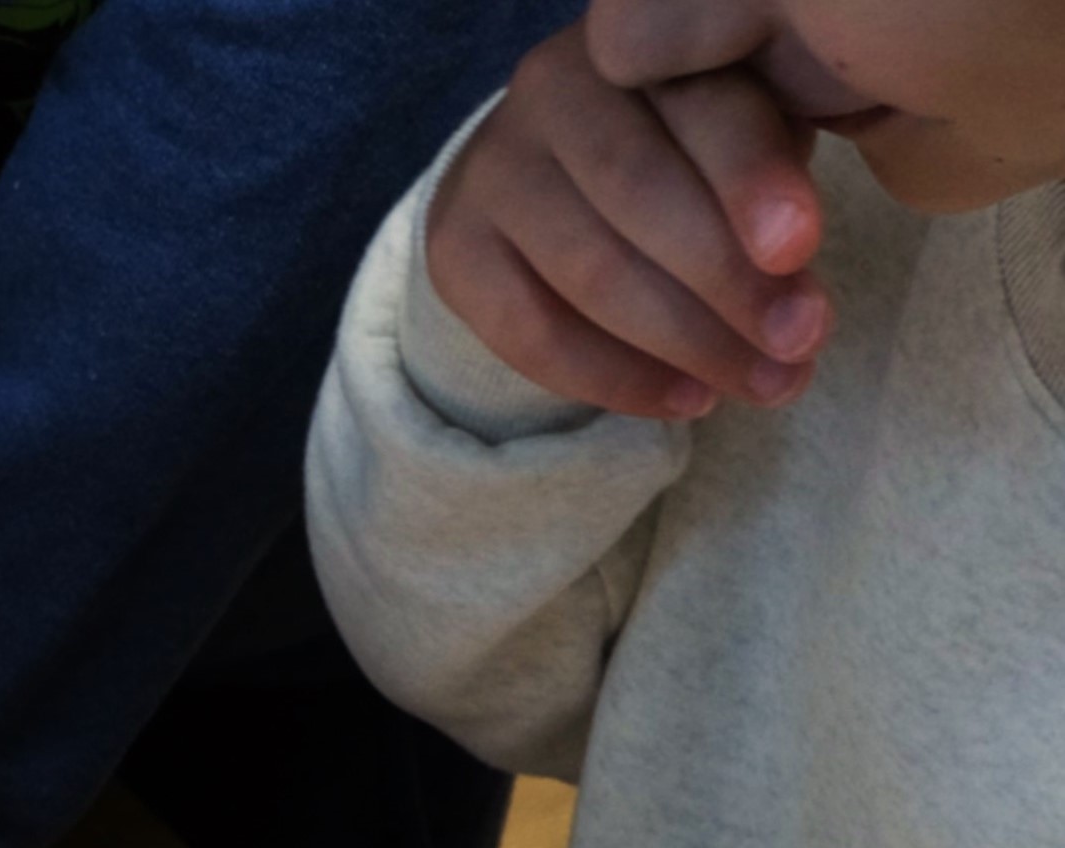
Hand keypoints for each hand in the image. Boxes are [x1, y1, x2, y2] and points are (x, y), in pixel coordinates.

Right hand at [426, 14, 828, 418]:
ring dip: (687, 344)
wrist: (563, 167)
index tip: (802, 252)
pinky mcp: (451, 244)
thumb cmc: (689, 143)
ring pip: (590, 272)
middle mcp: (551, 88)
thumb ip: (767, 170)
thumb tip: (796, 277)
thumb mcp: (744, 126)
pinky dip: (613, 379)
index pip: (702, 111)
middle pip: (639, 197)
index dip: (750, 182)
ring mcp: (491, 168)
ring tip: (764, 383)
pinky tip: (683, 401)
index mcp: (641, 41)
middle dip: (728, 284)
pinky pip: (529, 332)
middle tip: (799, 346)